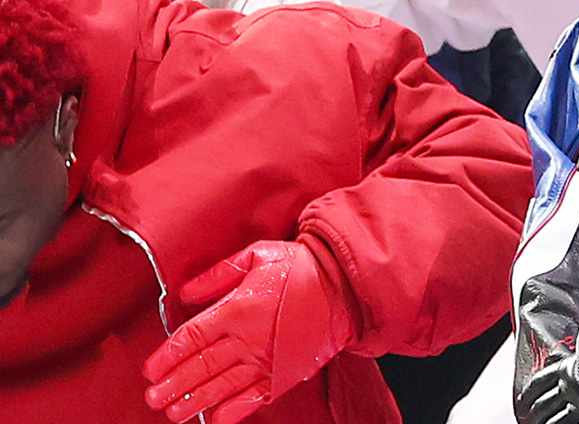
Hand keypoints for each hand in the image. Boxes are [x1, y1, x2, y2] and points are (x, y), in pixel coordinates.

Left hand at [142, 239, 355, 423]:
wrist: (345, 285)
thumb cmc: (301, 266)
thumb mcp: (258, 254)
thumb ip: (218, 274)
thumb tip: (185, 294)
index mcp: (237, 309)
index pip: (191, 338)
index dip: (166, 356)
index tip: (150, 370)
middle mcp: (248, 339)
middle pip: (200, 366)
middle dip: (173, 384)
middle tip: (153, 397)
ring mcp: (266, 360)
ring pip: (221, 386)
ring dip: (194, 401)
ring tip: (174, 412)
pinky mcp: (284, 373)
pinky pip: (254, 398)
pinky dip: (233, 412)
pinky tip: (216, 419)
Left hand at [518, 355, 578, 423]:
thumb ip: (577, 355)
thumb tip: (555, 355)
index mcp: (569, 367)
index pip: (541, 381)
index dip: (530, 391)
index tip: (522, 400)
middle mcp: (571, 387)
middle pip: (543, 404)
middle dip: (534, 413)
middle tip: (528, 419)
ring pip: (553, 421)